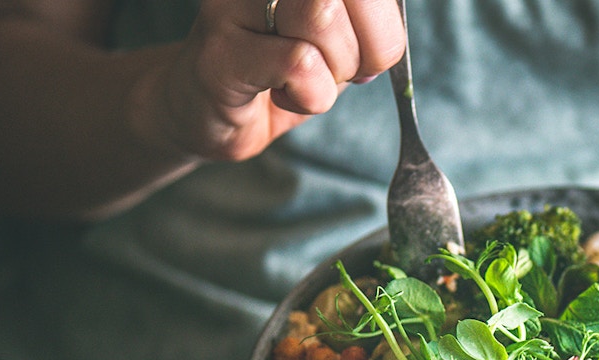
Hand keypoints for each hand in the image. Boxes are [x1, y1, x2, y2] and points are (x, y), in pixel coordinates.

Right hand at [137, 0, 404, 161]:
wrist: (204, 110)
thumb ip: (368, 22)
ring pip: (325, 20)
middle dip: (362, 51)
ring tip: (301, 81)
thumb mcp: (338, 41)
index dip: (383, 27)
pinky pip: (299, 64)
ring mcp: (233, 5)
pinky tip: (283, 96)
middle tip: (332, 70)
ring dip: (331, 75)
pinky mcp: (219, 50)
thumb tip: (393, 22)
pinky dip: (310, 96)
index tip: (363, 51)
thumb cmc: (278, 69)